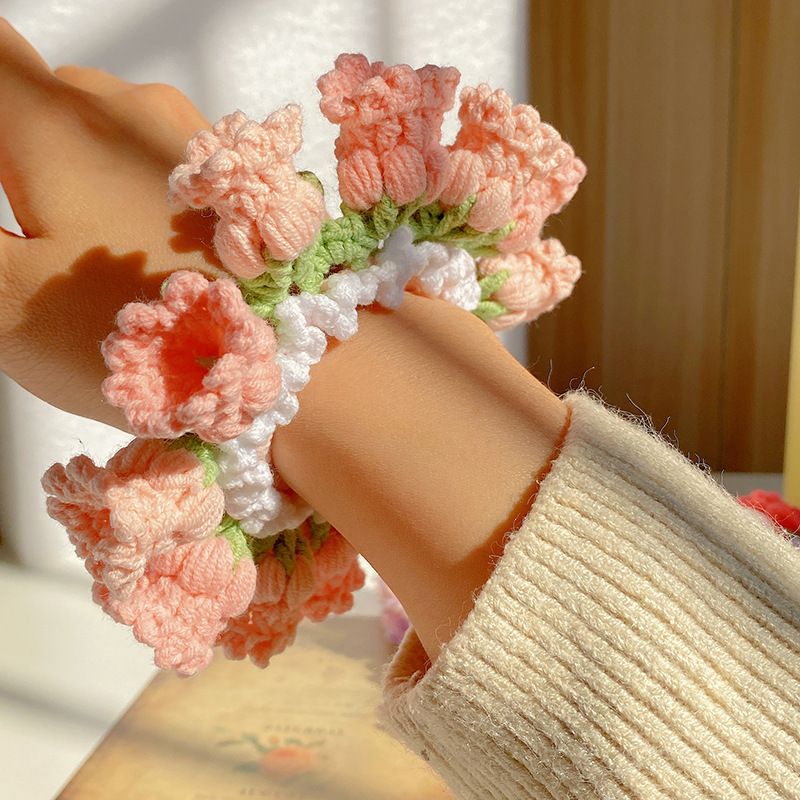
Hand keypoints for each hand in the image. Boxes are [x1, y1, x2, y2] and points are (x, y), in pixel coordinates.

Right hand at [0, 20, 568, 660]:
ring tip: (103, 257)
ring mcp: (195, 140)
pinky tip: (160, 257)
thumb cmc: (145, 336)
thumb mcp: (6, 296)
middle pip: (47, 96)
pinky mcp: (239, 178)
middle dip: (24, 151)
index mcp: (57, 124)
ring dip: (88, 176)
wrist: (297, 360)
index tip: (8, 174)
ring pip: (115, 133)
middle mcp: (132, 111)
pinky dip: (143, 195)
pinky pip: (168, 166)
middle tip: (39, 236)